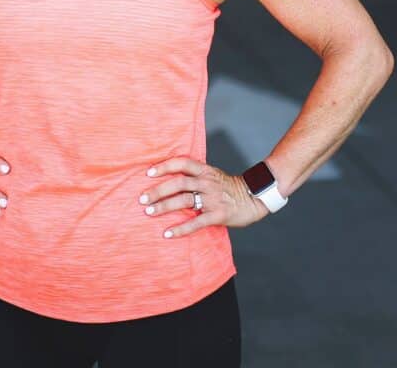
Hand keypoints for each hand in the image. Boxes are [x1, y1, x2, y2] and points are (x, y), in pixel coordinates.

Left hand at [138, 156, 268, 238]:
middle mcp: (207, 182)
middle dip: (158, 191)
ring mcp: (212, 199)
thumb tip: (170, 177)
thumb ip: (195, 175)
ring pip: (184, 201)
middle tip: (142, 199)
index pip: (181, 163)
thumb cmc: (229, 187)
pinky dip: (180, 229)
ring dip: (164, 207)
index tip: (148, 173)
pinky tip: (168, 233)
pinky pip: (196, 222)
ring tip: (149, 212)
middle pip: (178, 183)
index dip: (164, 166)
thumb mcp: (213, 174)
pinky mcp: (218, 215)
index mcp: (205, 171)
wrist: (254, 198)